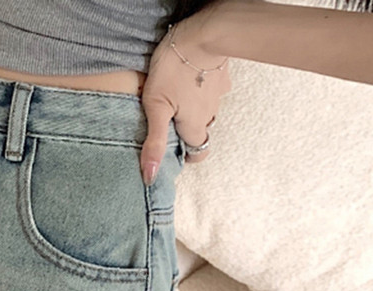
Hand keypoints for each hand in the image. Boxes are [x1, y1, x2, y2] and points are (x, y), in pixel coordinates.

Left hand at [140, 5, 232, 183]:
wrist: (204, 31)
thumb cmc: (175, 68)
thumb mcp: (156, 107)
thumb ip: (155, 142)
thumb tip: (150, 176)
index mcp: (195, 126)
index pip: (198, 153)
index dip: (186, 155)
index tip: (174, 150)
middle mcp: (211, 114)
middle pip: (200, 131)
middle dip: (185, 131)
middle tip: (167, 120)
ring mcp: (219, 94)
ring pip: (206, 110)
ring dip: (192, 108)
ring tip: (175, 96)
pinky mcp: (222, 74)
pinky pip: (211, 89)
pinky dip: (200, 89)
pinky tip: (188, 79)